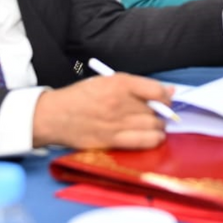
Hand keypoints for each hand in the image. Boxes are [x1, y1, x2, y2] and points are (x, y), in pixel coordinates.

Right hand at [32, 73, 173, 150]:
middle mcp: (119, 102)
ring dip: (159, 126)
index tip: (165, 100)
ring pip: (153, 126)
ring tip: (154, 126)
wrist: (53, 116)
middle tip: (156, 114)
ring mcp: (116, 123)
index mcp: (119, 83)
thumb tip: (169, 90)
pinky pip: (143, 141)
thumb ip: (138, 86)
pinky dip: (154, 139)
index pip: (156, 90)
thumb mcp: (107, 81)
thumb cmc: (81, 96)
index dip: (165, 96)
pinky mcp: (112, 140)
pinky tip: (154, 137)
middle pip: (155, 110)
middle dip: (160, 113)